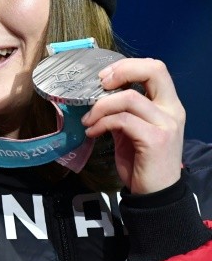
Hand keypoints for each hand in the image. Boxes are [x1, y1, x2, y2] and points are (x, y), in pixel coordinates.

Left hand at [81, 58, 184, 193]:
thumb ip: (122, 110)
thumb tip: (98, 95)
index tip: (105, 77)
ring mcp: (166, 124)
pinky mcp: (156, 139)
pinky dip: (101, 123)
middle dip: (122, 71)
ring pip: (129, 98)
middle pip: (154, 70)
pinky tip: (93, 132)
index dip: (127, 66)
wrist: (155, 194)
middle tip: (100, 84)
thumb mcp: (131, 129)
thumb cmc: (142, 161)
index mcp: (168, 104)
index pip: (155, 68)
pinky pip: (122, 120)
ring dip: (100, 106)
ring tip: (88, 120)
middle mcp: (172, 110)